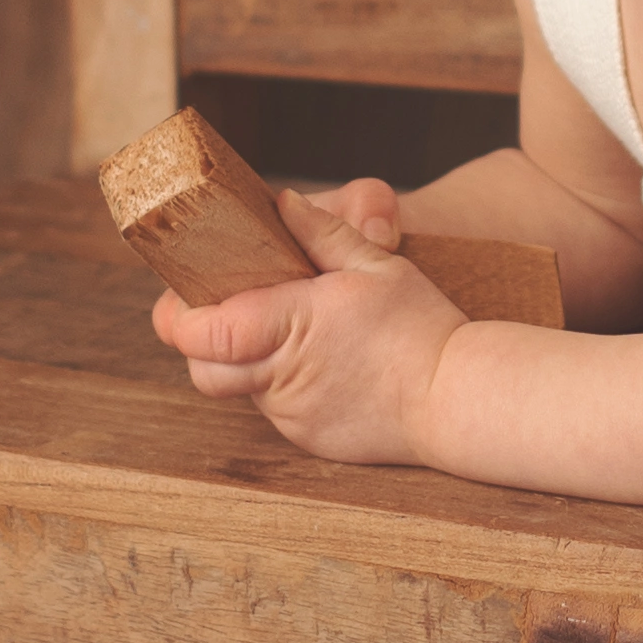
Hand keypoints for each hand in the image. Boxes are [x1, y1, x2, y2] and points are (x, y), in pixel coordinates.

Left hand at [148, 182, 466, 464]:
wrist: (461, 398)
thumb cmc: (421, 328)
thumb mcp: (376, 264)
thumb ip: (322, 232)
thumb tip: (281, 202)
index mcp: (291, 326)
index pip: (204, 331)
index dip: (181, 316)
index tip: (183, 295)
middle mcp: (283, 378)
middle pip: (204, 371)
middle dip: (201, 344)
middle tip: (222, 311)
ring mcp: (294, 416)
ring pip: (241, 390)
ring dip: (247, 362)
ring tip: (286, 331)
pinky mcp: (310, 440)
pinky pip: (278, 410)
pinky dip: (283, 386)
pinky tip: (321, 365)